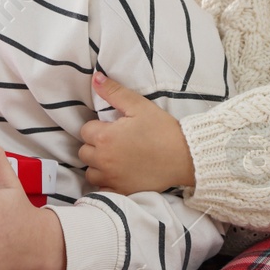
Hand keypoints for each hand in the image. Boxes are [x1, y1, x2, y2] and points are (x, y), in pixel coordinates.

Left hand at [77, 71, 195, 193]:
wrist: (185, 157)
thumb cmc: (162, 129)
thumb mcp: (139, 105)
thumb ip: (114, 92)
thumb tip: (95, 77)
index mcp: (105, 137)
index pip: (86, 130)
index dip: (98, 127)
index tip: (112, 127)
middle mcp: (103, 160)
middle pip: (84, 152)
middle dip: (95, 146)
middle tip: (114, 141)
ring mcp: (111, 178)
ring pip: (90, 172)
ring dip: (97, 165)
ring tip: (115, 158)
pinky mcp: (121, 191)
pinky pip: (102, 189)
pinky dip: (106, 183)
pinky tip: (118, 174)